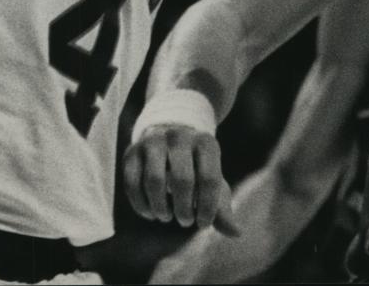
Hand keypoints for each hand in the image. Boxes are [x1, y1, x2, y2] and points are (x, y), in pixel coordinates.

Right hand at [123, 123, 238, 234]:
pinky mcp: (131, 151)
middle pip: (181, 179)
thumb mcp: (213, 182)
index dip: (207, 208)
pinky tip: (150, 213)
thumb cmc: (197, 168)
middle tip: (185, 221)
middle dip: (184, 209)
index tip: (203, 223)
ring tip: (167, 216)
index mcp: (205, 143)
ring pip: (154, 180)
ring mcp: (152, 141)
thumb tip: (236, 233)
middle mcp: (178, 136)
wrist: (169, 139)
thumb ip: (222, 208)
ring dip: (161, 208)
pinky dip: (141, 204)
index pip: (209, 179)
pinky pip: (132, 182)